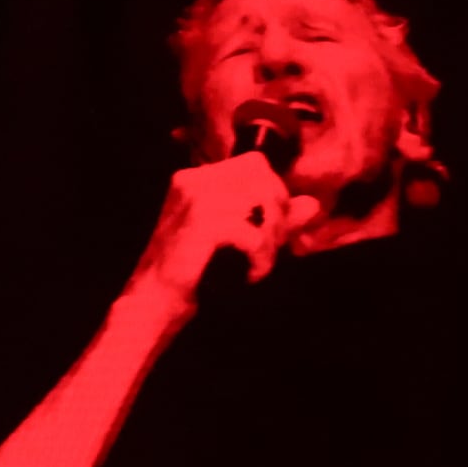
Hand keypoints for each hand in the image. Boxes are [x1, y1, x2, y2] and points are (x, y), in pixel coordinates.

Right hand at [129, 149, 319, 307]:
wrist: (154, 303)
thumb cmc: (195, 274)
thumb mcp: (241, 242)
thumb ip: (274, 221)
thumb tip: (313, 204)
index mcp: (196, 178)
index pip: (254, 163)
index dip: (274, 193)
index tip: (273, 230)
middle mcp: (193, 180)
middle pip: (260, 174)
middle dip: (276, 211)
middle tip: (269, 248)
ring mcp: (195, 199)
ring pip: (259, 201)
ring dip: (270, 238)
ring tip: (260, 265)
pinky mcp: (201, 224)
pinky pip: (252, 234)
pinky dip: (260, 258)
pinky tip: (251, 277)